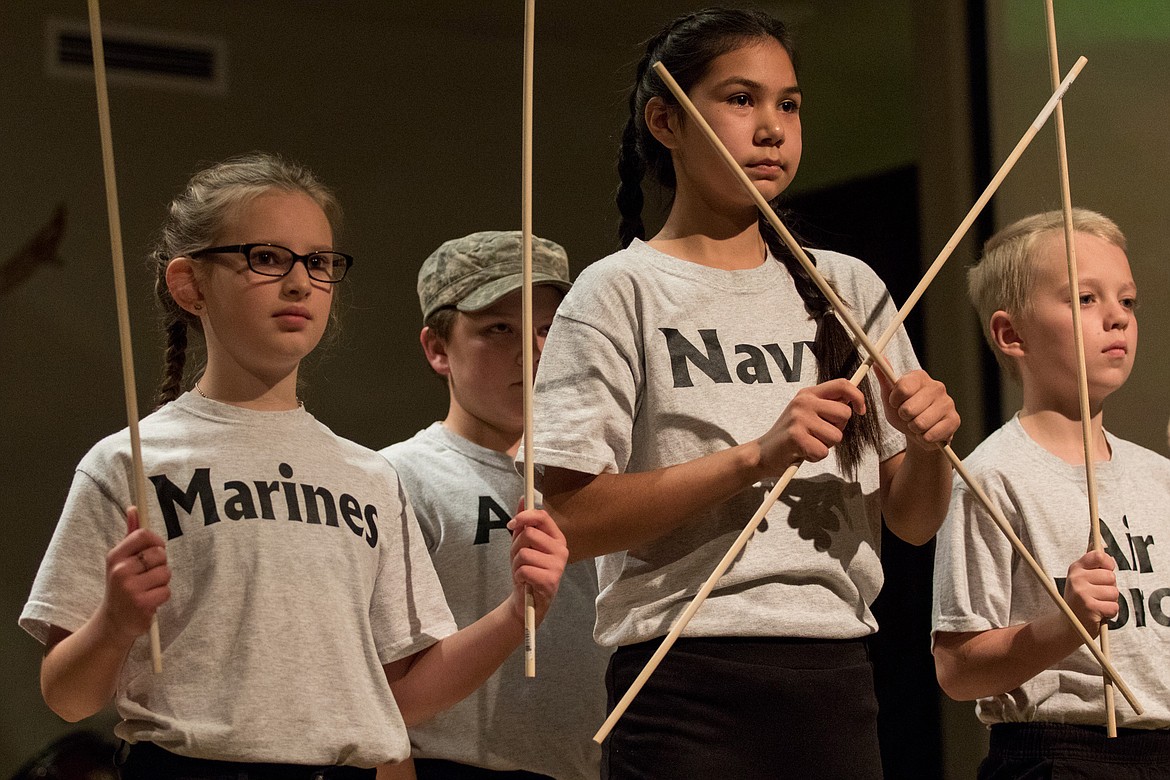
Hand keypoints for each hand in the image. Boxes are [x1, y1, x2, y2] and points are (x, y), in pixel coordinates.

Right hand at [96, 506, 170, 641]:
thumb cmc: (121, 585)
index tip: (155, 551)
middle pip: (160, 554)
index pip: (143, 535)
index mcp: (115, 556)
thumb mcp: (120, 560)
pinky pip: (166, 591)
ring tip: (147, 588)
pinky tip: (149, 600)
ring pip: (166, 573)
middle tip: (147, 575)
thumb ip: (130, 534)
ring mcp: (130, 588)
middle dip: (160, 565)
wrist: (113, 621)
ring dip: (162, 582)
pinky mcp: (141, 604)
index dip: (156, 541)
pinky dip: (162, 596)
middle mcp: (120, 570)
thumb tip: (134, 508)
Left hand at [506, 508, 566, 626]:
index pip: (542, 516)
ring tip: (523, 572)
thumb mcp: (522, 543)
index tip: (511, 524)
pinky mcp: (551, 581)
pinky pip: (524, 570)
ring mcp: (558, 566)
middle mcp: (562, 550)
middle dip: (516, 546)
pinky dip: (519, 576)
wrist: (526, 600)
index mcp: (557, 538)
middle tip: (518, 559)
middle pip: (529, 533)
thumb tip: (523, 498)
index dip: (524, 516)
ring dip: (516, 564)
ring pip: (524, 553)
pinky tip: (526, 581)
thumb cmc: (527, 569)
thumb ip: (524, 521)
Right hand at [756, 379, 864, 473]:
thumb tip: (853, 400)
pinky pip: (823, 451)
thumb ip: (827, 405)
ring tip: (809, 443)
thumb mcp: (807, 413)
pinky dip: (815, 456)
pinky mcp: (796, 436)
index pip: (842, 385)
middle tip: (819, 434)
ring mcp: (799, 418)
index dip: (858, 397)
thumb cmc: (790, 436)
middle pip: (844, 413)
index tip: (860, 410)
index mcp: (808, 393)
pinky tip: (802, 452)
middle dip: (837, 429)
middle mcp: (804, 402)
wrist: (763, 453)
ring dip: (826, 445)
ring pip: (836, 435)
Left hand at [877, 369, 959, 449]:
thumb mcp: (890, 397)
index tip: (895, 403)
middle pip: (909, 408)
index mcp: (919, 377)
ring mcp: (948, 403)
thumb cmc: (904, 412)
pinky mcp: (954, 420)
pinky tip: (927, 432)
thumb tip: (876, 362)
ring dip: (914, 429)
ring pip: (920, 423)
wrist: (920, 433)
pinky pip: (931, 435)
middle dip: (904, 417)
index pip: (902, 388)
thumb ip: (884, 380)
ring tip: (918, 424)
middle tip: (908, 416)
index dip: (894, 401)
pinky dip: (924, 438)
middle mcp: (936, 386)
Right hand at [1063, 549, 1118, 638]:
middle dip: (1110, 587)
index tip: (1107, 570)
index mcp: (1075, 569)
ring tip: (1097, 604)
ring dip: (1110, 601)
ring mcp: (1082, 593)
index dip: (1108, 563)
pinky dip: (1110, 613)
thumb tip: (1101, 543)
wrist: (1067, 626)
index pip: (1098, 556)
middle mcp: (1076, 578)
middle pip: (1111, 576)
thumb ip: (1092, 564)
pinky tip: (1098, 613)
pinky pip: (1114, 607)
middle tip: (1097, 595)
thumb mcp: (1081, 579)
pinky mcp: (1089, 607)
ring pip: (1114, 592)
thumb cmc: (1079, 601)